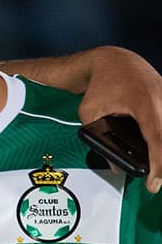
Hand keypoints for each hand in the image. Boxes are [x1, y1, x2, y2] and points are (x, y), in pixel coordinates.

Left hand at [77, 47, 161, 192]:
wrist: (113, 60)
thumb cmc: (99, 85)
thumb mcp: (88, 112)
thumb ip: (98, 140)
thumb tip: (116, 166)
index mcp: (143, 102)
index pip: (156, 138)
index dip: (157, 163)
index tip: (154, 183)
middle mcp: (161, 99)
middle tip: (156, 181)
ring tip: (157, 170)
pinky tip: (158, 151)